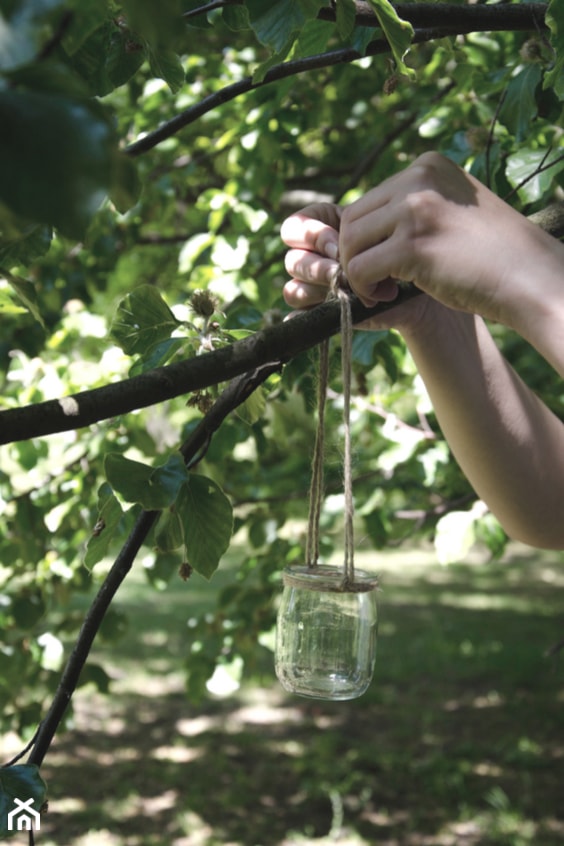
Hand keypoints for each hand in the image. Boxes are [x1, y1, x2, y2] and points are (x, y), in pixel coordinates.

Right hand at [281, 201, 428, 332]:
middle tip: (342, 270)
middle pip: (292, 260)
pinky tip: (323, 313)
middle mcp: (310, 260)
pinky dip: (303, 317)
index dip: (310, 234)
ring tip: (347, 291)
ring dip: (318, 290)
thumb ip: (355, 239)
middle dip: (317, 265)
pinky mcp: (317, 314)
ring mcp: (311, 288)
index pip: (294, 228)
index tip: (338, 242)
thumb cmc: (398, 253)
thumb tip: (334, 256)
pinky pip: (297, 316)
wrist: (414, 286)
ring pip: (293, 289)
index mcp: (319, 231)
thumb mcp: (377, 237)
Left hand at [282, 152, 563, 337]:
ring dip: (358, 273)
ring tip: (385, 290)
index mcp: (427, 166)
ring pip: (350, 243)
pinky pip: (359, 268)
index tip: (389, 264)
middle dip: (357, 255)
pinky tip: (389, 297)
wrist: (530, 278)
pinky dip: (364, 289)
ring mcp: (414, 209)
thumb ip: (414, 208)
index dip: (369, 238)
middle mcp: (418, 178)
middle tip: (381, 282)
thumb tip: (362, 226)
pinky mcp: (412, 244)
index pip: (370, 200)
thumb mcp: (452, 211)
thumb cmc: (493, 254)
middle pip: (353, 219)